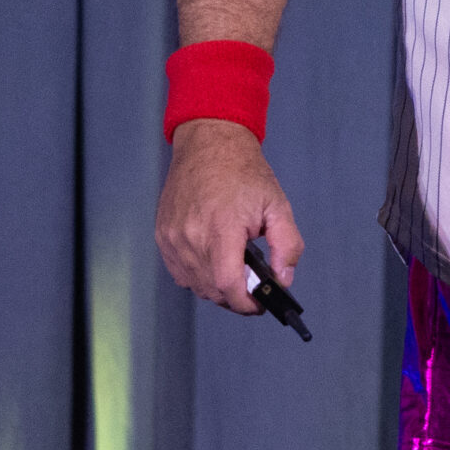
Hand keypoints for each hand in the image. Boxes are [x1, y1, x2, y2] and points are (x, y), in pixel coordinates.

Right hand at [155, 121, 303, 315]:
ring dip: (217, 288)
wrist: (210, 144)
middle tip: (253, 288)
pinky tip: (214, 261)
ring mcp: (172, 237)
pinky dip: (198, 276)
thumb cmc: (242, 171)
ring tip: (235, 272)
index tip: (259, 305)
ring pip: (195, 285)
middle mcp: (191, 236)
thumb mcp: (278, 206)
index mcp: (221, 229)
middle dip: (236, 298)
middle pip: (212, 290)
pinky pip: (179, 272)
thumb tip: (283, 279)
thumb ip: (287, 246)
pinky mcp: (163, 235)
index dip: (245, 304)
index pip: (227, 285)